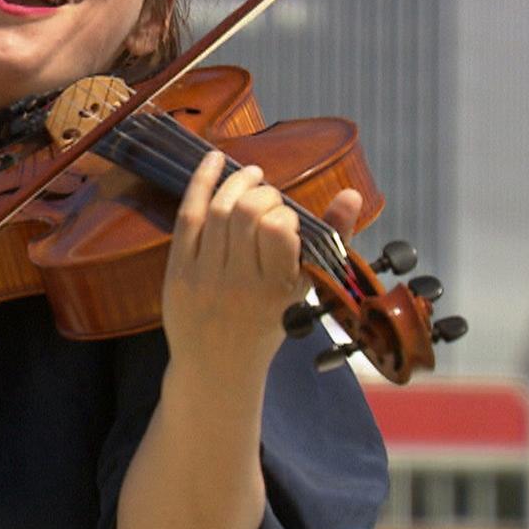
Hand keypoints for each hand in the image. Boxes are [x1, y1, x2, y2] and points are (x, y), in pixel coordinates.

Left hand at [161, 151, 361, 373]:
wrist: (217, 366)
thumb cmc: (268, 322)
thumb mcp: (304, 289)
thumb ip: (330, 239)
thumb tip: (350, 194)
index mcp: (277, 288)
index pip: (279, 228)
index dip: (284, 212)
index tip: (285, 219)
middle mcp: (240, 282)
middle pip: (246, 212)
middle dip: (261, 193)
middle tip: (267, 196)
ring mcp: (205, 276)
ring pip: (217, 210)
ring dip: (235, 182)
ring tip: (249, 176)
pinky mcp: (178, 271)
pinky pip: (187, 216)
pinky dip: (200, 183)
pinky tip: (214, 162)